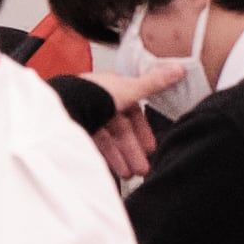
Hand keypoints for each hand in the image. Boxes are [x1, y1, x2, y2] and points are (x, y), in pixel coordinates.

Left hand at [83, 60, 181, 179]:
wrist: (65, 108)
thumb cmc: (92, 95)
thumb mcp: (130, 89)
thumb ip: (154, 83)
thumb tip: (178, 69)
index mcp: (111, 89)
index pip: (131, 111)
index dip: (141, 130)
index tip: (149, 146)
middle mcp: (96, 101)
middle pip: (119, 129)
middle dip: (132, 149)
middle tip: (141, 167)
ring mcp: (84, 116)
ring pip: (107, 139)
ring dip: (120, 157)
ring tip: (129, 174)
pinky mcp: (73, 131)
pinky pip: (93, 146)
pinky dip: (104, 158)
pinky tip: (112, 169)